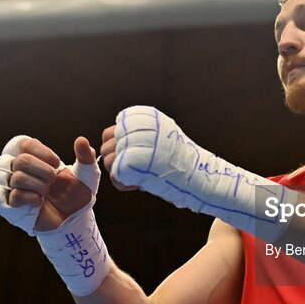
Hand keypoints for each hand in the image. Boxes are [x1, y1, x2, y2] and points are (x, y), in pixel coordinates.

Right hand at [0, 135, 99, 233]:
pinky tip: (39, 202)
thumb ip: (85, 157)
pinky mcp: (9, 206)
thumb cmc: (75, 195)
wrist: (73, 220)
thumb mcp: (86, 174)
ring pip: (15, 178)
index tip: (56, 164)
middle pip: (20, 160)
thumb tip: (82, 140)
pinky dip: (29, 198)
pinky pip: (12, 197)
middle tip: (54, 180)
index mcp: (33, 158)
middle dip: (43, 170)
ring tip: (47, 192)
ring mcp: (12, 188)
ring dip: (37, 185)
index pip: (24, 144)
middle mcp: (18, 170)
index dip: (41, 152)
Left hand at [107, 106, 291, 243]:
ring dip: (119, 173)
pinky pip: (114, 175)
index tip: (133, 160)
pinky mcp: (130, 161)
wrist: (198, 175)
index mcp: (143, 117)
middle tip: (136, 172)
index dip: (118, 148)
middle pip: (107, 145)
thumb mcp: (164, 138)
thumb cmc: (183, 161)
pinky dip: (123, 184)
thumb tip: (113, 140)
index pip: (111, 131)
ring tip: (139, 179)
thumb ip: (140, 136)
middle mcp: (135, 127)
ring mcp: (131, 144)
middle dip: (116, 161)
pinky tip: (137, 186)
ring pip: (108, 160)